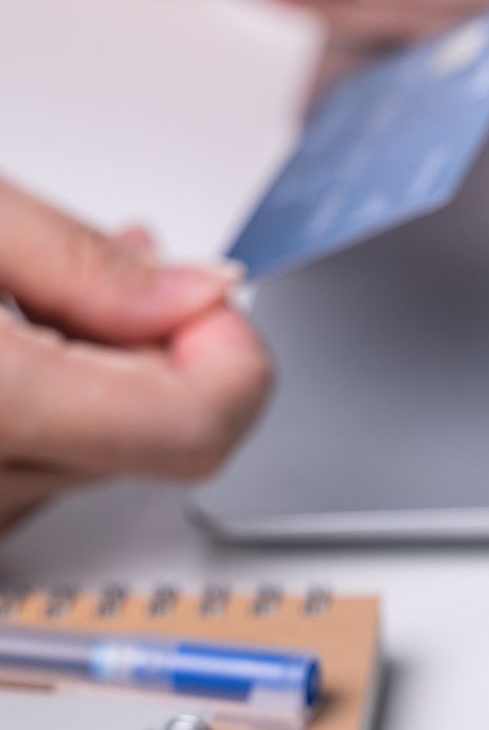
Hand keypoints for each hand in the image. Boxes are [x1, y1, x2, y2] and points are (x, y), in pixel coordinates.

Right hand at [0, 181, 271, 534]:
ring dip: (101, 371)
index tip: (203, 297)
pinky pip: (43, 468)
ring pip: (102, 453)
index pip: (194, 427)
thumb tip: (196, 296)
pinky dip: (54, 405)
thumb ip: (78, 261)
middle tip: (122, 264)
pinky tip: (18, 337)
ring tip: (39, 290)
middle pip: (156, 437)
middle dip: (158, 345)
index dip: (226, 352)